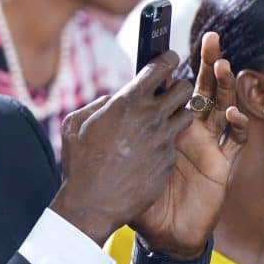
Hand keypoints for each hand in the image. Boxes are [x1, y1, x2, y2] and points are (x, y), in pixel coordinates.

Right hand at [51, 51, 193, 245]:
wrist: (92, 204)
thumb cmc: (80, 164)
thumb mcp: (76, 125)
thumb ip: (98, 105)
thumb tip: (114, 98)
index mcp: (127, 101)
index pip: (161, 66)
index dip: (167, 58)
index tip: (168, 58)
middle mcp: (150, 117)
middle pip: (183, 88)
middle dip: (178, 87)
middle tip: (169, 92)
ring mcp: (162, 140)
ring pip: (187, 114)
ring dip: (178, 113)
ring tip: (165, 119)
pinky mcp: (168, 161)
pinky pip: (175, 143)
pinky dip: (167, 142)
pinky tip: (153, 149)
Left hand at [132, 32, 247, 259]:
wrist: (160, 232)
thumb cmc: (136, 197)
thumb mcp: (119, 160)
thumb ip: (112, 132)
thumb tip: (105, 100)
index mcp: (163, 125)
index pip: (172, 88)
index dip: (175, 67)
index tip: (171, 45)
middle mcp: (188, 130)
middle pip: (201, 88)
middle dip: (207, 64)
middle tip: (209, 41)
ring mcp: (207, 145)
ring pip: (222, 106)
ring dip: (224, 85)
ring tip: (222, 65)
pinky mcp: (221, 164)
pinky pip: (237, 140)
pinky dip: (238, 124)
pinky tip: (231, 112)